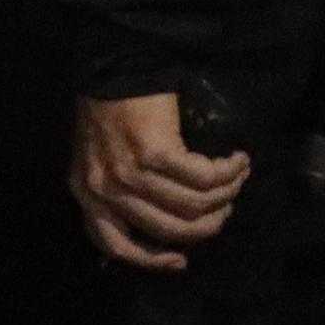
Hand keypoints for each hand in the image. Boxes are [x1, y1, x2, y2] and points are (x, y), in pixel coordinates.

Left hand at [70, 90, 250, 268]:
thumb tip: (160, 221)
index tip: (181, 260)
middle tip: (224, 208)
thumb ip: (118, 189)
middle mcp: (105, 188)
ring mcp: (130, 172)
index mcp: (86, 191)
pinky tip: (237, 161)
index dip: (152, 259)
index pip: (115, 245)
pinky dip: (228, 173)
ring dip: (225, 195)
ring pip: (193, 205)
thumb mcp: (100, 155)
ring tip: (236, 179)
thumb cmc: (110, 107)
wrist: (116, 64)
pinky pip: (204, 178)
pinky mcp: (156, 153)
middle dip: (206, 223)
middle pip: (168, 229)